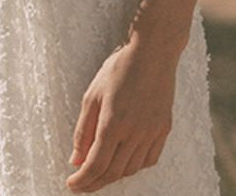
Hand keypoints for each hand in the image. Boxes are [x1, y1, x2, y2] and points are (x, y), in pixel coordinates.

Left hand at [65, 35, 178, 192]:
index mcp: (113, 122)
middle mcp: (135, 132)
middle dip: (94, 183)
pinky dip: (133, 167)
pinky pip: (148, 160)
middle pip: (113, 172)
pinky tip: (123, 161)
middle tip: (82, 184)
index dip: (82, 180)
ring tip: (99, 172)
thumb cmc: (119, 68)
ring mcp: (153, 132)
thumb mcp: (92, 94)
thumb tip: (76, 159)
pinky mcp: (164, 130)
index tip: (71, 185)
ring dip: (113, 175)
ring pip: (131, 169)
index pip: (96, 164)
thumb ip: (83, 130)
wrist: (153, 52)